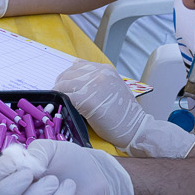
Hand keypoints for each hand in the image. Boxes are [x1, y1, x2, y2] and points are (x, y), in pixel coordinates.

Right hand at [0, 139, 133, 194]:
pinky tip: (68, 187)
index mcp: (5, 182)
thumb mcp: (48, 149)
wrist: (95, 174)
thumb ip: (33, 153)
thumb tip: (23, 165)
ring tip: (55, 180)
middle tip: (29, 174)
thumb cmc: (66, 162)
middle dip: (8, 190)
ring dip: (38, 193)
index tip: (17, 160)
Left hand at [56, 58, 194, 157]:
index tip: (65, 89)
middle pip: (67, 75)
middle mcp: (99, 73)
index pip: (76, 67)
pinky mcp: (86, 99)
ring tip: (62, 104)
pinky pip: (65, 97)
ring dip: (59, 95)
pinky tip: (64, 109)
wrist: (135, 127)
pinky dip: (61, 103)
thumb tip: (76, 67)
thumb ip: (96, 78)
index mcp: (105, 69)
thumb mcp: (112, 87)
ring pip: (63, 85)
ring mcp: (92, 85)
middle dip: (60, 86)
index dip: (67, 78)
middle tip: (60, 98)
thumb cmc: (123, 113)